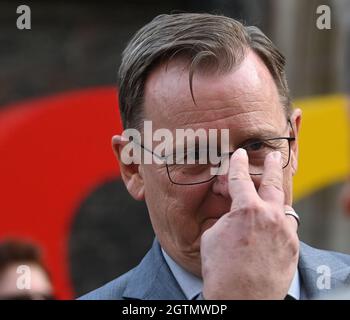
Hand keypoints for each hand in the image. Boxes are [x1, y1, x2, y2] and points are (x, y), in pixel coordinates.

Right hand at [201, 149, 298, 298]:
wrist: (241, 299)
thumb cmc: (221, 269)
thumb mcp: (212, 236)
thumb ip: (225, 218)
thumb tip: (232, 213)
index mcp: (246, 210)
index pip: (240, 178)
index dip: (238, 164)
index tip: (239, 155)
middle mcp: (270, 216)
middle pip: (272, 183)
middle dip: (271, 166)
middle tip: (272, 155)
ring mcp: (285, 232)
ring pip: (284, 205)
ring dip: (277, 198)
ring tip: (273, 194)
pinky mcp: (292, 248)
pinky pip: (288, 226)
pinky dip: (279, 221)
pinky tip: (273, 224)